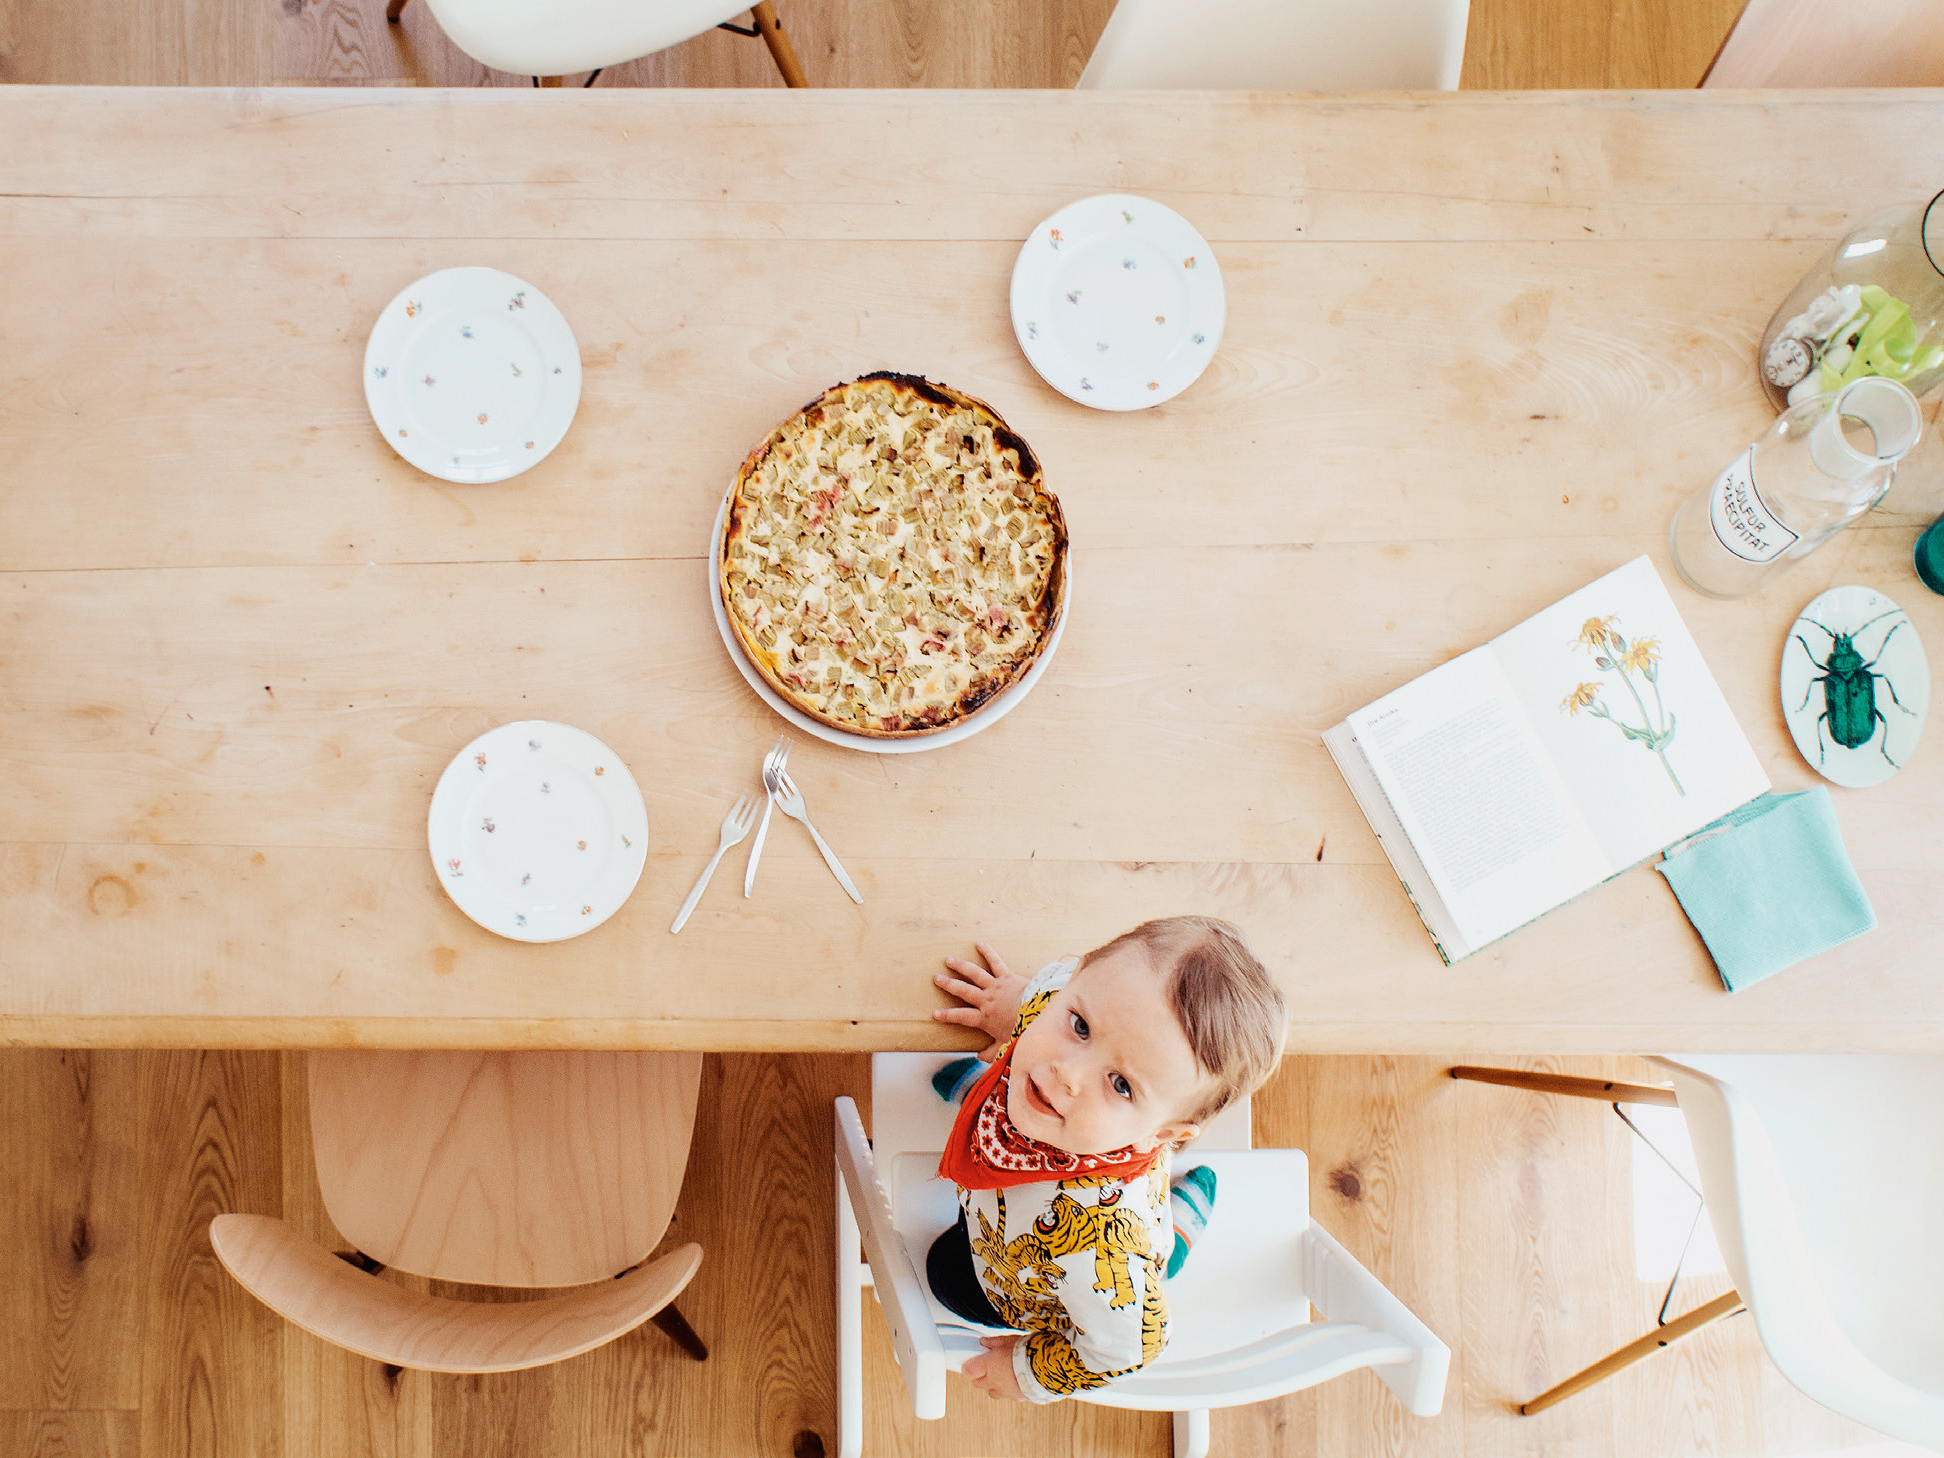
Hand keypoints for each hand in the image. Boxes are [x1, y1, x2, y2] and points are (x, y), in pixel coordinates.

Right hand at [933, 942, 1029, 1057]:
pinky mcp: (1007, 977)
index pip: (960, 1016)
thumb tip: (979, 1057)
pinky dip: (988, 952)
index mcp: (984, 1018)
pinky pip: (996, 962)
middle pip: (963, 990)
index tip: (935, 1013)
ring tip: (949, 960)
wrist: (1040, 1016)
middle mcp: (986, 1000)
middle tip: (936, 978)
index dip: (946, 1015)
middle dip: (948, 984)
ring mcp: (995, 987)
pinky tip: (980, 944)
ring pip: (974, 974)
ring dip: (961, 966)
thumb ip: (992, 1052)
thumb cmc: (1023, 1031)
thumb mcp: (1006, 1045)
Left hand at [962, 1334, 1024, 1399]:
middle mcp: (993, 1381)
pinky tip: (1016, 1379)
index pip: (968, 1371)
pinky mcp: (1017, 1397)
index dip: (969, 1366)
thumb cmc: (1025, 1350)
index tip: (972, 1361)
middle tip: (987, 1366)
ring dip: (993, 1384)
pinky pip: (1008, 1395)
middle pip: (977, 1383)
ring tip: (1003, 1373)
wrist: (1044, 1367)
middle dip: (979, 1375)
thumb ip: (993, 1342)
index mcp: (988, 1366)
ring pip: (992, 1392)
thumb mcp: (1006, 1340)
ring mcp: (1004, 1391)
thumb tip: (983, 1342)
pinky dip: (1009, 1389)